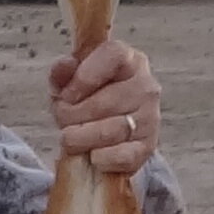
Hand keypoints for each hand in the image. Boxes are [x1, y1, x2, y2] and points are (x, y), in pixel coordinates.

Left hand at [48, 38, 162, 175]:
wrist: (105, 134)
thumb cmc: (86, 100)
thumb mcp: (69, 82)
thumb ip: (62, 71)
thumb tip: (64, 66)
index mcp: (129, 60)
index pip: (113, 55)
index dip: (84, 76)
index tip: (66, 95)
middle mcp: (146, 86)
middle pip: (105, 101)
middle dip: (73, 115)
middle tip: (62, 121)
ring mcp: (150, 117)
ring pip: (111, 130)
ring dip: (81, 139)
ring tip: (70, 139)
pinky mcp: (148, 147)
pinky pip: (122, 156)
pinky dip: (101, 158)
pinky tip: (91, 155)